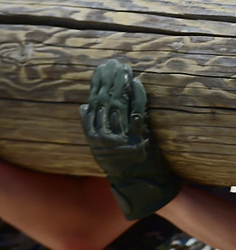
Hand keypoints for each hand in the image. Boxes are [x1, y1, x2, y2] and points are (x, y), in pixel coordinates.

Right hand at [80, 58, 180, 219]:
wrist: (139, 186)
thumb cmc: (122, 166)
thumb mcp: (101, 149)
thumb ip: (92, 129)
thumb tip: (83, 107)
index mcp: (93, 138)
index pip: (93, 105)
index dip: (97, 85)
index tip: (100, 69)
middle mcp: (104, 138)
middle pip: (105, 103)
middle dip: (109, 80)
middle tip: (113, 63)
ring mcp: (122, 140)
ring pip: (120, 106)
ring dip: (122, 85)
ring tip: (124, 68)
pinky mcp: (139, 141)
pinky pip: (138, 115)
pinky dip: (138, 98)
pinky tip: (138, 84)